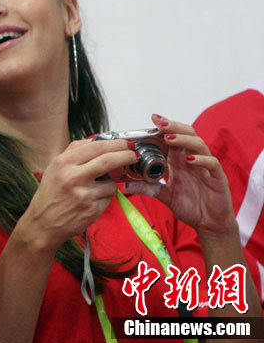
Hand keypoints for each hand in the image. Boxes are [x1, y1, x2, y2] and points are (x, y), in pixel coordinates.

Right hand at [17, 139, 137, 252]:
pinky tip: (90, 203)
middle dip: (126, 156)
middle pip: (108, 160)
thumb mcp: (54, 168)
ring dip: (109, 185)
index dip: (115, 144)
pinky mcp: (91, 210)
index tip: (126, 144)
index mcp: (63, 163)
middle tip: (133, 155)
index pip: (95, 147)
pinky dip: (103, 199)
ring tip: (94, 190)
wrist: (42, 224)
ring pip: (111, 184)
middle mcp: (73, 177)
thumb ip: (73, 153)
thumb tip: (95, 141)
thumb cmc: (49, 195)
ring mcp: (83, 195)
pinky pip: (107, 199)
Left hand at [125, 114, 236, 238]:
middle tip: (159, 123)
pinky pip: (212, 164)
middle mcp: (193, 160)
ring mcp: (206, 168)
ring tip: (169, 138)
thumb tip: (126, 185)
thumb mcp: (165, 196)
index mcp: (179, 161)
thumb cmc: (189, 206)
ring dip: (184, 139)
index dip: (165, 128)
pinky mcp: (217, 178)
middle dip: (173, 126)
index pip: (173, 138)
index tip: (153, 118)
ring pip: (200, 145)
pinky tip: (189, 160)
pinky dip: (201, 159)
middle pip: (187, 135)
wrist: (208, 224)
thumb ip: (148, 188)